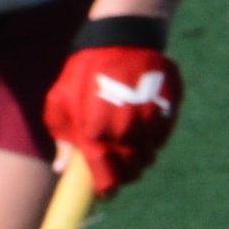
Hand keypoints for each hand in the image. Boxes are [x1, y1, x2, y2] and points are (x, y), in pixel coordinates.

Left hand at [45, 22, 182, 195]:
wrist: (122, 39)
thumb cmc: (83, 72)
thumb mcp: (60, 104)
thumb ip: (63, 140)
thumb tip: (61, 170)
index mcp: (96, 136)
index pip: (108, 180)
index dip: (106, 189)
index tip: (105, 190)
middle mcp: (126, 135)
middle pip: (132, 173)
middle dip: (124, 173)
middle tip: (116, 164)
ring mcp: (150, 124)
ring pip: (149, 157)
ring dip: (139, 156)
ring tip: (127, 142)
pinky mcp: (168, 113)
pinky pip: (161, 139)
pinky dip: (152, 139)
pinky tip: (140, 124)